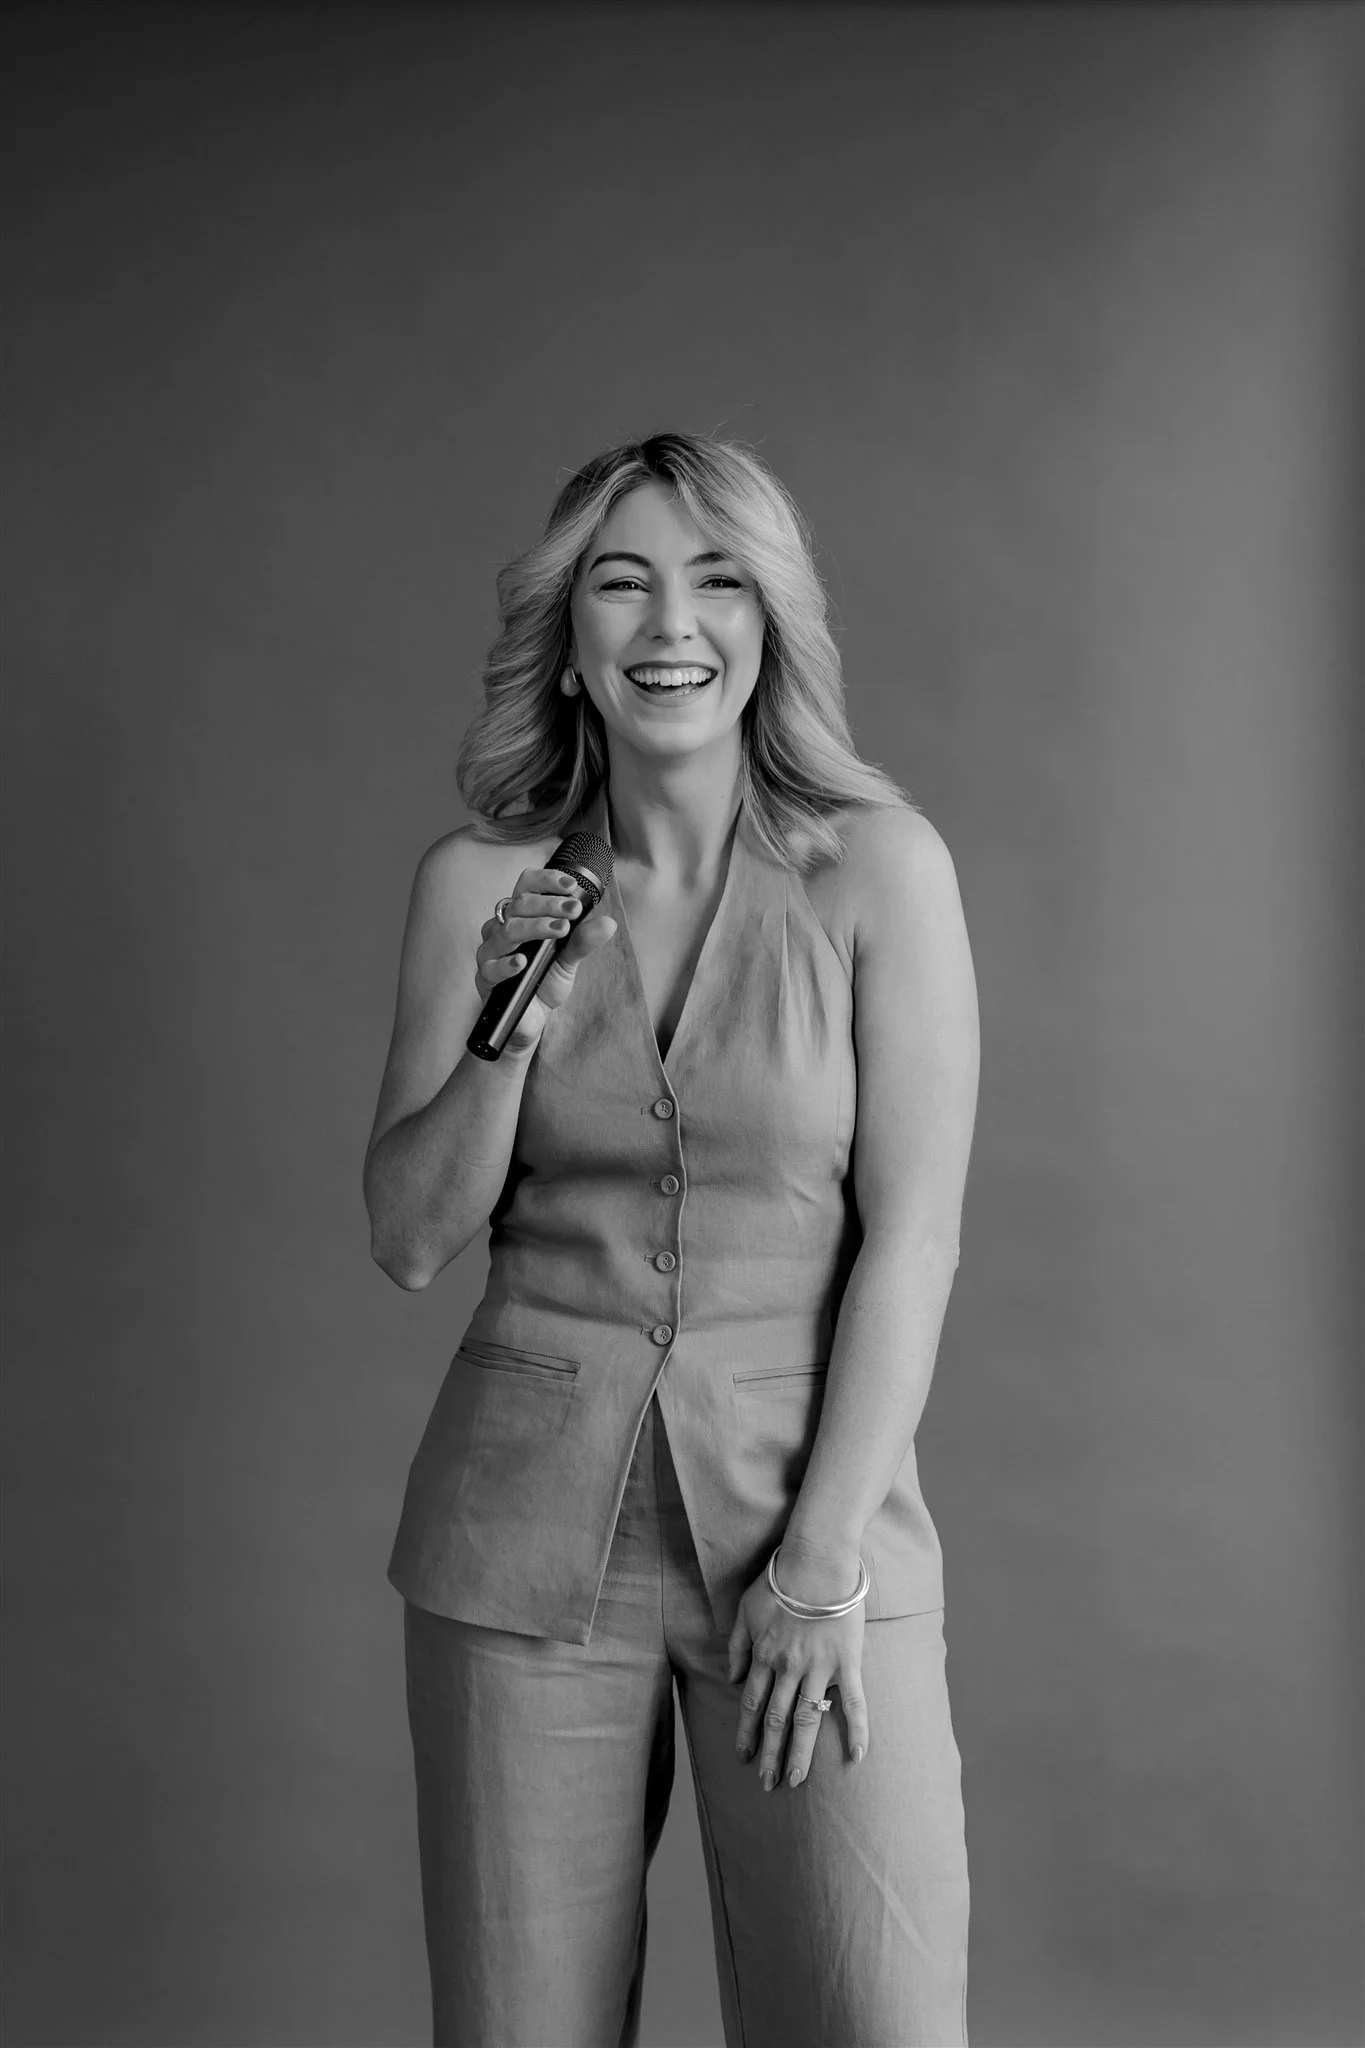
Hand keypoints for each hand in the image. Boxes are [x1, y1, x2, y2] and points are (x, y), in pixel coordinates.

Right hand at [474, 865, 616, 1053]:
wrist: (533, 1018)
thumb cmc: (544, 980)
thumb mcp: (569, 958)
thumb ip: (583, 941)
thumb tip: (608, 924)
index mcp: (520, 916)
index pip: (526, 886)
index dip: (546, 881)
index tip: (571, 886)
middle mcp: (501, 928)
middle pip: (519, 906)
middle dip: (549, 905)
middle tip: (573, 911)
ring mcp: (490, 952)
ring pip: (507, 931)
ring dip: (535, 927)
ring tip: (560, 930)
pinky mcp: (485, 978)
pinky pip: (491, 967)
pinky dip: (507, 963)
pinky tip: (523, 962)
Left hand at [726, 1548, 869, 1791]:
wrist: (816, 1561)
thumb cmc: (779, 1580)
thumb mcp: (745, 1609)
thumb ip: (736, 1646)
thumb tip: (731, 1678)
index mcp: (764, 1656)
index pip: (751, 1704)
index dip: (747, 1733)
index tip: (744, 1757)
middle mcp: (789, 1668)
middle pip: (777, 1720)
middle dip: (771, 1755)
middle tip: (768, 1784)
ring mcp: (819, 1668)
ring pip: (808, 1719)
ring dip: (801, 1753)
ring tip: (797, 1780)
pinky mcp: (848, 1663)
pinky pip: (855, 1703)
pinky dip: (857, 1730)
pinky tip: (856, 1756)